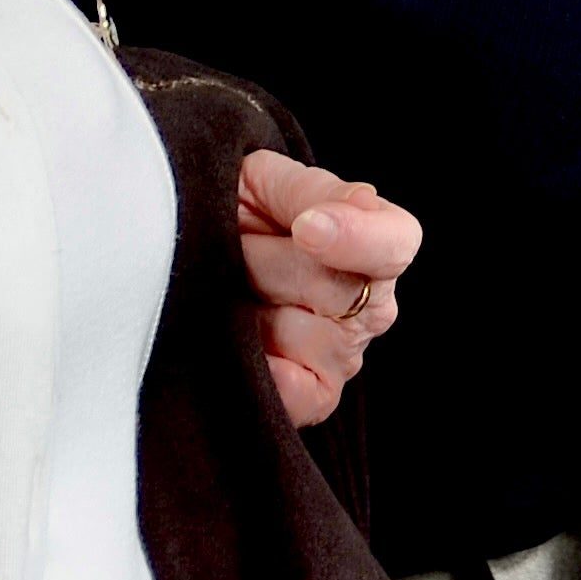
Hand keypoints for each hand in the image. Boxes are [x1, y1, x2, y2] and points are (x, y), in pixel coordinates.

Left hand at [236, 150, 422, 430]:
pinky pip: (298, 395)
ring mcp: (343, 354)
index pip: (396, 243)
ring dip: (248, 312)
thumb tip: (350, 211)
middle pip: (336, 291)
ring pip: (302, 336)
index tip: (305, 229)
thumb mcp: (264, 182)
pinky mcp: (311, 398)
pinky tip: (240, 344)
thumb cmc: (232, 216)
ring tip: (231, 295)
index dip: (356, 238)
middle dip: (269, 266)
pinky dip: (265, 372)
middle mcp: (370, 304)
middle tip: (237, 251)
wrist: (184, 260)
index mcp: (372, 241)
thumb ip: (312, 191)